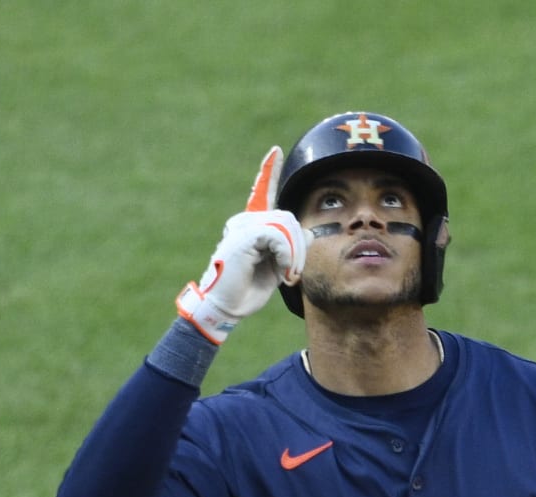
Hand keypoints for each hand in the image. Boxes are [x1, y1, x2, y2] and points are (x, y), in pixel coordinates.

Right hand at [174, 147, 305, 345]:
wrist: (226, 307)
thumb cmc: (248, 290)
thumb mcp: (277, 267)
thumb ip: (290, 248)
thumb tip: (309, 233)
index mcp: (251, 226)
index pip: (262, 192)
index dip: (268, 171)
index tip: (275, 151)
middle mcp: (245, 221)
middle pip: (289, 218)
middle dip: (300, 247)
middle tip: (293, 273)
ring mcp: (242, 226)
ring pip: (287, 225)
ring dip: (294, 253)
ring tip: (287, 274)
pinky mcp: (244, 235)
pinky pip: (278, 235)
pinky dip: (286, 254)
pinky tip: (281, 269)